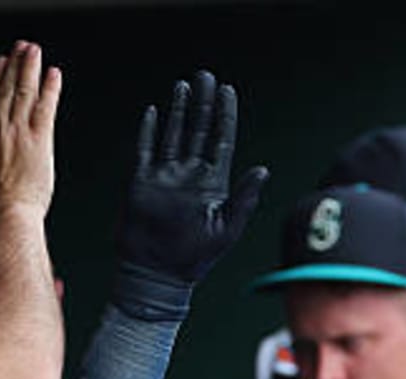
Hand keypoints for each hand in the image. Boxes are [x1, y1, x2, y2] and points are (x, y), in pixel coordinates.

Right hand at [0, 41, 60, 233]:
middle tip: (19, 49)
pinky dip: (50, 88)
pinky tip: (53, 74)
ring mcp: (17, 133)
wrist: (3, 220)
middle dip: (12, 67)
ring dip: (29, 68)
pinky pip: (45, 106)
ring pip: (22, 92)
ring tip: (34, 52)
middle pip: (4, 91)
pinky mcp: (38, 140)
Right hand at [114, 71, 268, 320]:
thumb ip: (245, 199)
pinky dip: (149, 130)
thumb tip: (263, 169)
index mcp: (214, 184)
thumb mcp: (227, 230)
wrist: (157, 276)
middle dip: (203, 103)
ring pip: (173, 134)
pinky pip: (145, 149)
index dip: (225, 115)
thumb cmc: (195, 260)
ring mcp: (165, 177)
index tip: (227, 91)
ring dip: (178, 109)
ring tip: (184, 85)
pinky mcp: (142, 182)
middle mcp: (190, 176)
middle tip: (206, 76)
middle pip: (198, 130)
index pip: (221, 141)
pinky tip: (154, 110)